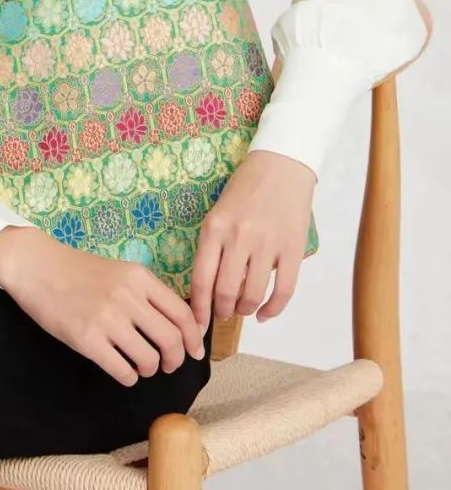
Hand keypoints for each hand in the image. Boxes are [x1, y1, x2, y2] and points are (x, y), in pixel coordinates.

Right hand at [0, 225, 205, 387]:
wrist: (37, 267)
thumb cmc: (79, 272)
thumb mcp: (120, 272)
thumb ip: (147, 294)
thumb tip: (177, 326)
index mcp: (139, 278)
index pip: (182, 314)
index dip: (194, 339)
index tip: (195, 353)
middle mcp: (127, 297)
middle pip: (171, 340)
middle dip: (175, 360)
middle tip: (168, 365)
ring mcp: (107, 318)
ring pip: (149, 359)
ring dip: (150, 369)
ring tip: (141, 366)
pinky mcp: (87, 339)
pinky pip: (123, 371)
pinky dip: (129, 377)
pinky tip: (122, 369)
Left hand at [189, 149, 316, 331]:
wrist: (280, 165)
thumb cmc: (245, 189)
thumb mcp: (218, 213)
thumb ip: (213, 247)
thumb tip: (208, 290)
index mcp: (214, 228)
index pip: (201, 280)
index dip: (198, 310)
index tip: (196, 325)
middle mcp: (238, 238)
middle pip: (225, 292)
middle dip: (221, 311)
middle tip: (222, 314)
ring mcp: (267, 244)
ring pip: (252, 295)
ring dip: (245, 310)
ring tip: (242, 309)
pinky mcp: (293, 249)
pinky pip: (283, 291)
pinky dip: (272, 310)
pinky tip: (265, 314)